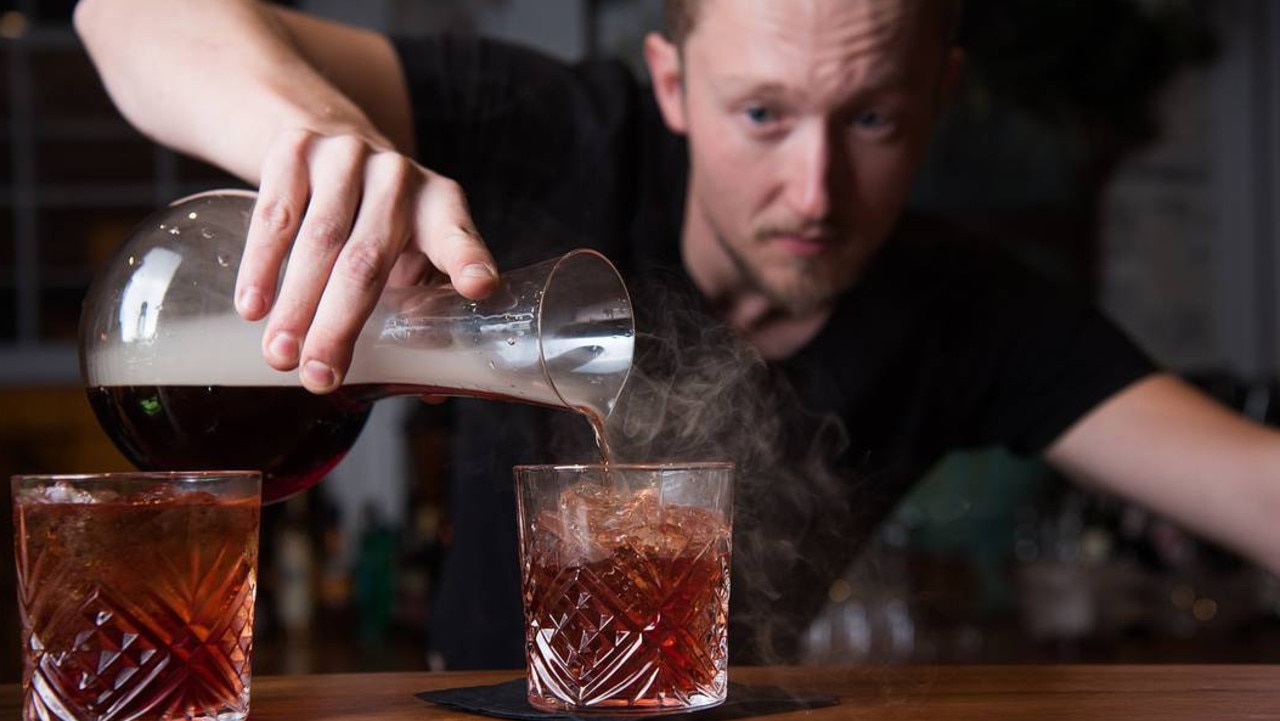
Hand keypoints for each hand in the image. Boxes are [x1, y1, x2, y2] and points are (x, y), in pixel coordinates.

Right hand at [233, 128, 498, 392]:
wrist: (331, 139)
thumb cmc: (380, 221)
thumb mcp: (412, 252)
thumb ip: (423, 310)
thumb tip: (431, 392)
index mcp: (440, 207)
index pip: (458, 236)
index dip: (469, 260)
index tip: (479, 287)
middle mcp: (399, 177)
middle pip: (368, 258)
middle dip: (340, 324)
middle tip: (319, 375)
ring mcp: (346, 157)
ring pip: (318, 239)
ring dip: (295, 304)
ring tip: (280, 355)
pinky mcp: (296, 150)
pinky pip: (274, 214)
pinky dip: (261, 265)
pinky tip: (253, 306)